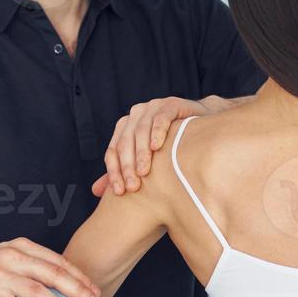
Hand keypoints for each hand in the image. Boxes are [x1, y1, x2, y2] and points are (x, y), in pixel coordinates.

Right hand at [0, 238, 102, 296]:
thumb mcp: (6, 255)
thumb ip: (32, 263)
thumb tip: (65, 281)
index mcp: (20, 248)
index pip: (58, 262)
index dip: (80, 277)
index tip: (96, 291)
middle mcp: (11, 259)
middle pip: (53, 275)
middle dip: (78, 291)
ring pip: (35, 293)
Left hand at [91, 96, 207, 196]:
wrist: (203, 126)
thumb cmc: (172, 147)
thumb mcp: (147, 161)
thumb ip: (123, 172)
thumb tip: (95, 191)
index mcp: (124, 128)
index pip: (113, 151)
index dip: (114, 172)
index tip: (120, 192)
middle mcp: (135, 116)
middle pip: (124, 143)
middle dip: (128, 167)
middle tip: (133, 187)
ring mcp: (152, 107)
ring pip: (140, 131)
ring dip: (141, 153)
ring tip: (144, 173)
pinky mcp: (170, 104)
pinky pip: (161, 118)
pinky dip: (157, 132)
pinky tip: (157, 147)